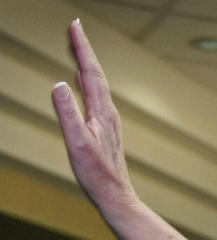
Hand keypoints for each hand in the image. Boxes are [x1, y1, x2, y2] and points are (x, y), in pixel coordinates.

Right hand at [51, 20, 138, 221]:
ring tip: (76, 47)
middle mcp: (108, 113)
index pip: (91, 72)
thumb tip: (59, 84)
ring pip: (96, 84)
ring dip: (85, 63)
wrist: (115, 195)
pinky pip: (95, 96)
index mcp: (102, 112)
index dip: (82, 48)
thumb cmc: (96, 174)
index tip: (75, 26)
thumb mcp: (78, 143)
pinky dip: (87, 81)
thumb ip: (68, 114)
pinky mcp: (105, 129)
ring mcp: (108, 121)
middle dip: (84, 50)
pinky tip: (82, 81)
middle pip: (95, 74)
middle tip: (74, 28)